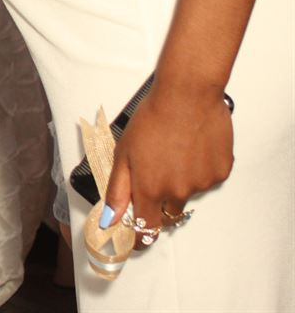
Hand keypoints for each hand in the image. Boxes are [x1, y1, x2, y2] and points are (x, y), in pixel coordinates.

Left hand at [102, 80, 233, 248]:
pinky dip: (200, 167)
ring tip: (175, 150)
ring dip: (180, 180)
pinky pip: (207, 178)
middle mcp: (178, 192)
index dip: (140, 235)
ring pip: (188, 192)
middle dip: (159, 198)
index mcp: (150, 189)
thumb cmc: (151, 119)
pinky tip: (192, 146)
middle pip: (167, 210)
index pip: (146, 229)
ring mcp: (202, 183)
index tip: (137, 234)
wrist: (187, 96)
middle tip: (156, 170)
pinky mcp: (221, 171)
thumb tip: (109, 220)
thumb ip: (117, 190)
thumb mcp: (123, 153)